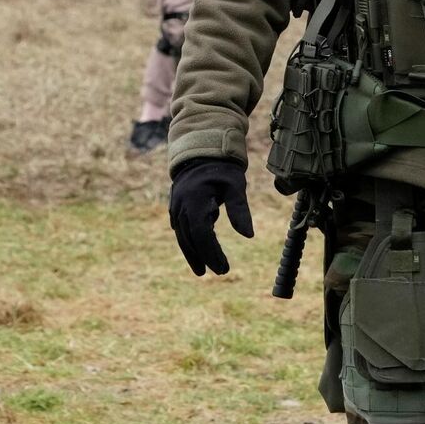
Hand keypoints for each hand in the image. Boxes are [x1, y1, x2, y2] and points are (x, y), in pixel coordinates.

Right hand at [168, 159, 252, 275]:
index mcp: (195, 201)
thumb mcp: (235, 186)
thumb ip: (240, 210)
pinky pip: (180, 230)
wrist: (201, 152)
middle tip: (220, 271)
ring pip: (183, 236)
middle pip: (190, 239)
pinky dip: (189, 242)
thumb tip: (248, 236)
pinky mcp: (176, 207)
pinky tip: (196, 251)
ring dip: (194, 254)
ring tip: (204, 269)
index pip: (201, 234)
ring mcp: (176, 207)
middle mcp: (181, 206)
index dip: (211, 253)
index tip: (223, 268)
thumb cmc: (222, 169)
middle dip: (204, 257)